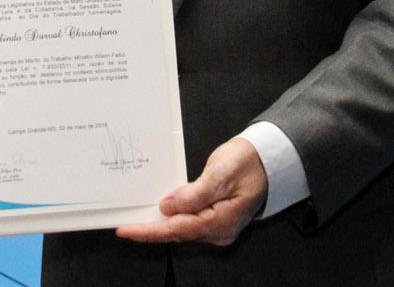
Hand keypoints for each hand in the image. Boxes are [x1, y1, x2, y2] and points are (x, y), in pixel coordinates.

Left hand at [115, 137, 267, 246]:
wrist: (268, 160)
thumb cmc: (249, 163)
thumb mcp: (221, 173)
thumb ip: (194, 193)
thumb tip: (168, 206)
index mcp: (221, 222)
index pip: (178, 230)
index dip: (150, 231)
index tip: (127, 230)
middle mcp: (219, 230)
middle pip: (177, 233)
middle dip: (150, 230)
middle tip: (124, 225)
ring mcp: (218, 227)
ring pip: (182, 229)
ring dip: (159, 224)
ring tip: (135, 218)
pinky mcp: (215, 218)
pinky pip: (189, 222)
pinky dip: (172, 218)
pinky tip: (159, 212)